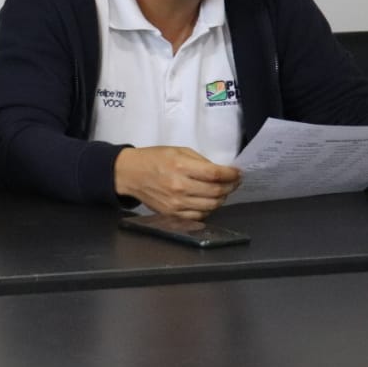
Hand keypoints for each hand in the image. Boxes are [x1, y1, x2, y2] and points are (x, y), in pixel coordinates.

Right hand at [114, 146, 240, 218]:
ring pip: (211, 205)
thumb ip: (200, 161)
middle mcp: (179, 186)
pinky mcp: (172, 213)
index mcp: (180, 166)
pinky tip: (207, 201)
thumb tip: (221, 171)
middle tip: (233, 182)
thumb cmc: (153, 159)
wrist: (129, 174)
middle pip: (216, 191)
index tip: (238, 173)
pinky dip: (208, 209)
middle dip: (230, 186)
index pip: (215, 174)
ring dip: (221, 198)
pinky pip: (199, 215)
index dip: (231, 174)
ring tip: (221, 191)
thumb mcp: (177, 150)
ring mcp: (176, 203)